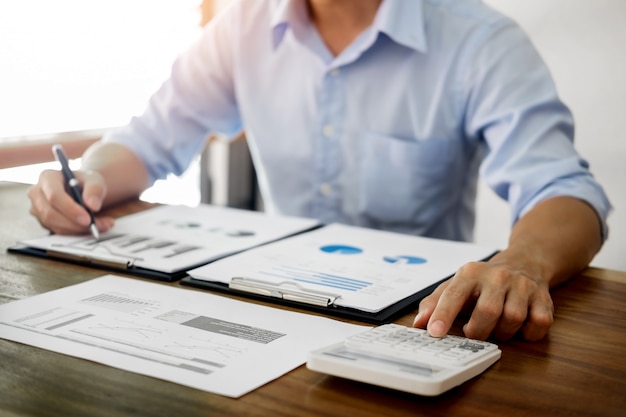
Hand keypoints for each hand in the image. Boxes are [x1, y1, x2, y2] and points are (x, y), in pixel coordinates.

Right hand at [28, 169, 114, 234]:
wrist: (82, 190)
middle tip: (98, 226)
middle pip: (51, 213)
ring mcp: (38, 209)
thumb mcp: (94, 180)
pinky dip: (77, 231)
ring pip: (54, 225)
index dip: (70, 209)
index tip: (88, 219)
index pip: (54, 196)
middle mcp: (37, 193)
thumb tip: (93, 206)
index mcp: (47, 177)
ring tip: (102, 225)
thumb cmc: (85, 182)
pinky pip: (59, 231)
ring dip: (79, 229)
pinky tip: (94, 227)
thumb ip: (95, 190)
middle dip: (75, 223)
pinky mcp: (44, 221)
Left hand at [412, 259, 553, 341]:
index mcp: (470, 273)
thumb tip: (418, 324)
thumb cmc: (483, 281)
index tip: (434, 333)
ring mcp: (522, 286)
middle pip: (488, 311)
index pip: (453, 295)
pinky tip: (520, 327)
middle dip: (478, 330)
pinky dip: (528, 333)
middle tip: (474, 333)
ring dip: (503, 332)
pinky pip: (538, 324)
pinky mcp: (543, 297)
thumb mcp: (456, 285)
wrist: (524, 262)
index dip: (443, 315)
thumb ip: (435, 303)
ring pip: (513, 319)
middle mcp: (497, 276)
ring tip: (497, 326)